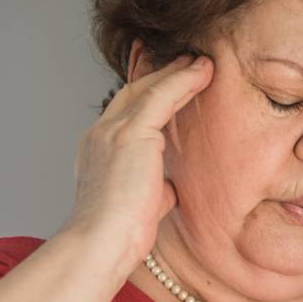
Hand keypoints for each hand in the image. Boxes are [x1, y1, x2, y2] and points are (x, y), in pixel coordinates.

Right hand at [61, 53, 212, 269]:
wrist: (100, 243)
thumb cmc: (119, 235)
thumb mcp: (139, 204)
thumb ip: (154, 189)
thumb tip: (169, 188)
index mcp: (98, 150)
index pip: (123, 111)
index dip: (144, 92)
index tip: (161, 77)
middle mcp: (100, 134)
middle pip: (133, 92)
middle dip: (159, 72)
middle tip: (185, 57)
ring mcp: (112, 131)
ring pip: (149, 89)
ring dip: (177, 72)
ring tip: (202, 61)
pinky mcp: (131, 133)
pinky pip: (163, 96)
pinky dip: (185, 80)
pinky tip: (204, 71)